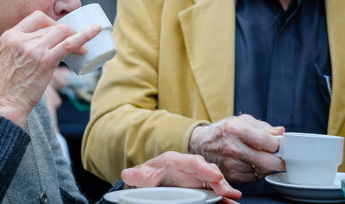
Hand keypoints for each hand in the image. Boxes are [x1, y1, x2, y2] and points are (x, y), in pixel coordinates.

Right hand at [0, 10, 100, 127]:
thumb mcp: (9, 58)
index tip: (60, 32)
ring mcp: (33, 48)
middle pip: (51, 27)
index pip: (37, 18)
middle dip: (67, 33)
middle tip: (75, 43)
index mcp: (10, 36)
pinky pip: (68, 44)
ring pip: (62, 32)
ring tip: (84, 48)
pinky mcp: (45, 61)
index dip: (52, 23)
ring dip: (76, 36)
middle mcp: (20, 39)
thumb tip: (46, 47)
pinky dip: (84, 36)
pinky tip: (94, 31)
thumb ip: (24, 48)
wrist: (4, 106)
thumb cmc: (8, 87)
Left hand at [121, 151, 241, 202]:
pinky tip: (230, 203)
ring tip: (233, 197)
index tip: (215, 176)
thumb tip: (127, 174)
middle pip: (207, 171)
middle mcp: (189, 168)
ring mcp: (196, 180)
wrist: (150, 183)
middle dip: (218, 180)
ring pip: (214, 182)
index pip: (192, 162)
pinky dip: (223, 198)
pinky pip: (214, 193)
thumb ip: (138, 175)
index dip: (204, 168)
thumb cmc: (149, 175)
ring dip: (224, 189)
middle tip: (227, 191)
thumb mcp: (142, 175)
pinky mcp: (200, 190)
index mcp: (175, 161)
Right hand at [188, 114, 285, 182]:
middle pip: (267, 161)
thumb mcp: (241, 120)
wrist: (201, 143)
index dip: (278, 143)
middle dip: (279, 160)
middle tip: (281, 156)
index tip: (278, 143)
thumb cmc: (223, 130)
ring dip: (268, 166)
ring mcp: (231, 163)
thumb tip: (280, 132)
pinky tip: (253, 163)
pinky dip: (259, 171)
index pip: (267, 141)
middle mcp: (232, 147)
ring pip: (263, 170)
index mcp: (235, 129)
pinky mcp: (231, 175)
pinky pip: (254, 177)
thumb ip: (262, 126)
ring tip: (263, 156)